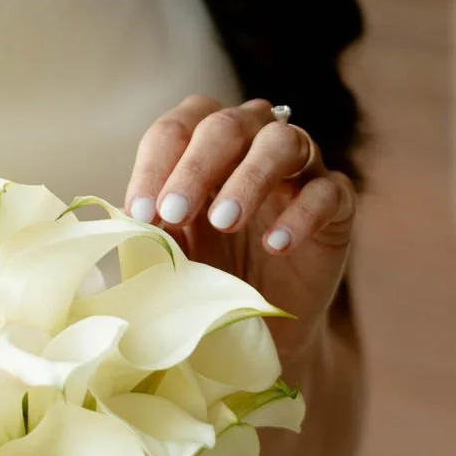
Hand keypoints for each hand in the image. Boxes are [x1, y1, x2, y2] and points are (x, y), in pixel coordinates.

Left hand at [124, 96, 356, 369]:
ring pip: (283, 142)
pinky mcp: (337, 204)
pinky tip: (276, 245)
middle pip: (228, 124)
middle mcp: (254, 143)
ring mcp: (300, 170)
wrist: (261, 331)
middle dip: (196, 168)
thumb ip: (149, 228)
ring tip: (225, 223)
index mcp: (205, 147)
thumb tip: (118, 216)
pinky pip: (327, 191)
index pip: (179, 127)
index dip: (157, 164)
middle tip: (175, 215)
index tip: (141, 213)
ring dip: (248, 179)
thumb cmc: (208, 280)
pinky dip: (301, 214)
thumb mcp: (170, 253)